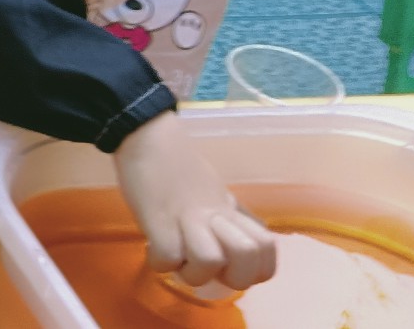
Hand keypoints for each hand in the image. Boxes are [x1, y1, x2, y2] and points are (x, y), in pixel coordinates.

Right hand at [113, 112, 276, 289]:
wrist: (145, 137)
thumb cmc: (175, 165)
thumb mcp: (213, 191)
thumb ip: (226, 216)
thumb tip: (235, 242)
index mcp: (231, 210)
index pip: (267, 250)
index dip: (252, 270)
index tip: (227, 265)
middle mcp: (216, 215)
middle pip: (247, 259)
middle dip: (226, 276)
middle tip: (204, 265)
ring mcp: (188, 217)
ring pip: (210, 261)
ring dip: (191, 271)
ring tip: (176, 258)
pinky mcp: (158, 217)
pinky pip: (168, 257)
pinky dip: (159, 261)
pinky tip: (152, 248)